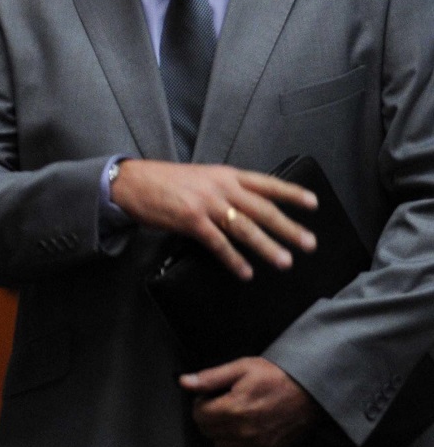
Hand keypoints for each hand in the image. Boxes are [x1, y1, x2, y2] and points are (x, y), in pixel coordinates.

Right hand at [111, 160, 316, 278]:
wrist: (133, 182)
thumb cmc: (166, 181)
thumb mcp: (202, 177)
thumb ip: (225, 188)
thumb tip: (247, 206)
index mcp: (226, 175)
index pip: (266, 183)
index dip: (291, 193)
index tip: (313, 203)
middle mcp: (221, 187)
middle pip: (262, 209)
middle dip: (288, 227)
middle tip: (308, 243)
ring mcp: (207, 204)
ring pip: (245, 227)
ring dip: (267, 246)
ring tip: (285, 261)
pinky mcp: (191, 220)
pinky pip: (219, 243)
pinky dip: (234, 259)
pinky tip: (245, 272)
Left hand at [181, 357, 319, 446]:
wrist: (309, 391)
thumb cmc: (276, 376)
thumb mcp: (241, 367)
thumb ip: (210, 378)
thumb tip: (185, 382)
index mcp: (234, 408)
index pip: (199, 415)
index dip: (200, 403)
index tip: (209, 397)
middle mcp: (243, 430)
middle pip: (207, 431)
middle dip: (209, 417)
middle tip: (221, 404)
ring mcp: (255, 444)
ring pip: (220, 446)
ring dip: (221, 433)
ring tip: (233, 417)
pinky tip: (242, 433)